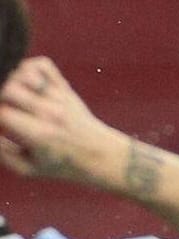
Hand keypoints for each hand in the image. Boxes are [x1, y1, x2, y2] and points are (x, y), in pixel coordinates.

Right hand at [0, 57, 122, 183]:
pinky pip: (42, 65)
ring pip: (24, 72)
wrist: (103, 155)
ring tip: (14, 95)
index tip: (0, 122)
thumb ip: (3, 153)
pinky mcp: (65, 88)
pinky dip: (29, 68)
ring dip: (11, 80)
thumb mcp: (29, 169)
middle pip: (9, 88)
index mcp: (40, 135)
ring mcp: (59, 97)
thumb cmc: (63, 165)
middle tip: (3, 105)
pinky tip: (27, 84)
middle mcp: (50, 113)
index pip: (3, 113)